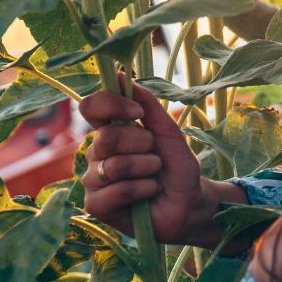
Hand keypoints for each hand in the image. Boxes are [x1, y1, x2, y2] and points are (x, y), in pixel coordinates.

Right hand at [80, 81, 217, 244]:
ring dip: (147, 169)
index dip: (111, 104)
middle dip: (142, 144)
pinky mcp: (96, 205)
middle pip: (107, 137)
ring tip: (155, 177)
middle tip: (155, 156)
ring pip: (116, 165)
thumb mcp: (168, 133)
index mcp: (110, 131)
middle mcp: (96, 153)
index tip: (138, 113)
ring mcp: (93, 179)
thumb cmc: (176, 168)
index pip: (91, 107)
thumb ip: (148, 106)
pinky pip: (118, 190)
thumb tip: (122, 76)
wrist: (190, 203)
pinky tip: (149, 193)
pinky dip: (143, 189)